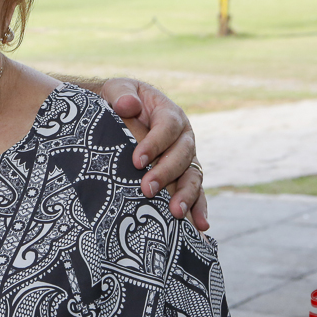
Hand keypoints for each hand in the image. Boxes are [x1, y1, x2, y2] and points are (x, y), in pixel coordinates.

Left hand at [100, 77, 208, 231]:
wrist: (121, 112)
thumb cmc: (118, 100)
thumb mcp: (117, 90)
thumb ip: (122, 94)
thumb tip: (129, 105)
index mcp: (169, 113)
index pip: (168, 127)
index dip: (155, 143)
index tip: (136, 160)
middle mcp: (183, 137)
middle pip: (182, 155)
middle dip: (166, 173)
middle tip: (146, 189)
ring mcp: (186, 158)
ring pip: (192, 176)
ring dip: (186, 195)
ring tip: (176, 213)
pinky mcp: (183, 175)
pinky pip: (195, 192)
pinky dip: (198, 208)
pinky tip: (200, 226)